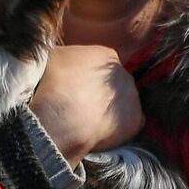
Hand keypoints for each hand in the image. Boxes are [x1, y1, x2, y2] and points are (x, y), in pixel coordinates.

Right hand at [28, 45, 142, 163]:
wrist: (62, 116)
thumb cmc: (54, 84)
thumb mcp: (53, 56)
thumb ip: (67, 57)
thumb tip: (65, 62)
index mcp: (106, 55)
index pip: (101, 64)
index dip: (88, 77)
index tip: (76, 87)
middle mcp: (124, 73)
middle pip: (114, 83)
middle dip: (101, 93)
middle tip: (82, 105)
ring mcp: (132, 97)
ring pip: (123, 103)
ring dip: (110, 110)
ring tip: (90, 122)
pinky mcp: (136, 120)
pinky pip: (130, 125)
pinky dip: (119, 130)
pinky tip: (102, 133)